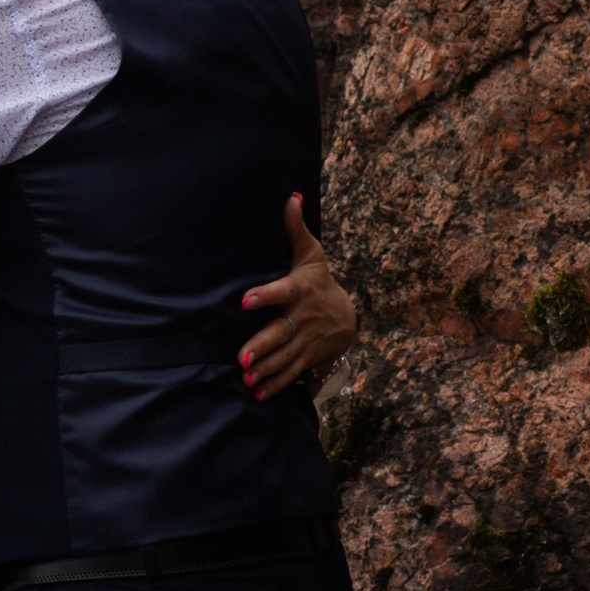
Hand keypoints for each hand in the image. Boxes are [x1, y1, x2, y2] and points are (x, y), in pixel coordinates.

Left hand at [239, 198, 357, 400]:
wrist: (347, 316)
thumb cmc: (318, 280)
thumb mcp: (311, 254)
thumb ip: (295, 229)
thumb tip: (291, 196)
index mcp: (300, 290)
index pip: (282, 291)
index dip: (265, 295)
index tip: (244, 300)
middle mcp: (304, 317)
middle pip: (282, 332)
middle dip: (263, 346)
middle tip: (242, 358)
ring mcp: (307, 341)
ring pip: (286, 357)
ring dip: (266, 370)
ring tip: (246, 378)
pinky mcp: (308, 358)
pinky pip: (292, 374)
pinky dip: (276, 385)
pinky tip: (258, 394)